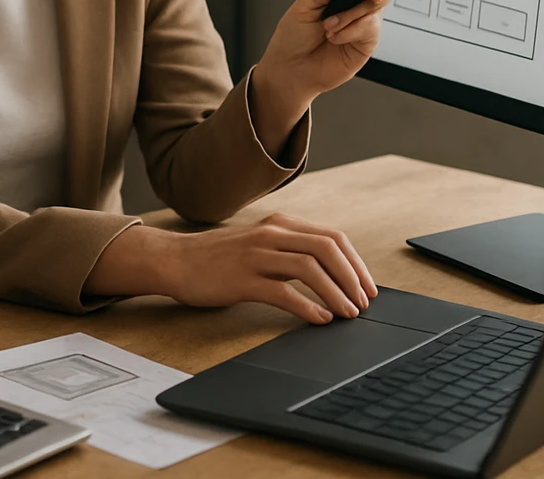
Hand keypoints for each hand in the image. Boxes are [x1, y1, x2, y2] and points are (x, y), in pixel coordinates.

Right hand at [153, 213, 378, 322]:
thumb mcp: (259, 242)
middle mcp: (270, 234)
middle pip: (327, 248)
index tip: (367, 286)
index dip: (355, 262)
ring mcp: (256, 255)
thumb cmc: (219, 257)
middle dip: (352, 277)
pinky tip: (320, 319)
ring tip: (348, 313)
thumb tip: (331, 272)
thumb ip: (289, 249)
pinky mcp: (242, 279)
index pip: (332, 236)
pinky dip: (308, 307)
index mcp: (279, 224)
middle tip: (364, 302)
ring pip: (310, 268)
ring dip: (336, 293)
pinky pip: (283, 292)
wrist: (175, 260)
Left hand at [251, 0, 393, 133]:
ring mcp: (361, 27)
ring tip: (328, 27)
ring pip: (373, 11)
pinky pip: (370, 30)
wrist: (289, 69)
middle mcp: (354, 9)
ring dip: (349, 17)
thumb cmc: (293, 37)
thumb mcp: (306, 2)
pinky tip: (334, 38)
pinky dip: (350, 32)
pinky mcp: (365, 45)